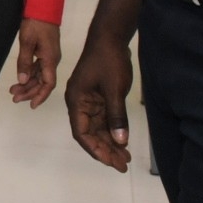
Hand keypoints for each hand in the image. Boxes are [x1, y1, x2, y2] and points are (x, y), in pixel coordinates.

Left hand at [10, 18, 60, 107]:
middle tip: (14, 98)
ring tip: (13, 91)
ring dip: (28, 84)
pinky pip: (38, 68)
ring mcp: (48, 56)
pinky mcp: (44, 52)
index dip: (41, 96)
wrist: (43, 7)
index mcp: (50, 59)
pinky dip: (29, 75)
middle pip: (43, 82)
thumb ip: (24, 62)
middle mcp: (52, 60)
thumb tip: (22, 80)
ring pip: (39, 76)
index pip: (48, 84)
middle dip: (30, 92)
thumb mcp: (27, 42)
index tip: (31, 105)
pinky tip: (20, 79)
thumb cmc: (35, 23)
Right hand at [65, 34, 134, 171]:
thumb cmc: (108, 61)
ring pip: (98, 128)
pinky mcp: (100, 97)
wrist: (111, 38)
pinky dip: (113, 130)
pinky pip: (105, 119)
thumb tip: (121, 142)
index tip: (111, 162)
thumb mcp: (114, 90)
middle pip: (89, 133)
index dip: (95, 149)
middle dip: (105, 149)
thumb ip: (117, 117)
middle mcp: (80, 103)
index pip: (81, 132)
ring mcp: (90, 100)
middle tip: (123, 164)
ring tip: (125, 157)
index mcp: (76, 101)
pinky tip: (124, 140)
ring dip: (110, 142)